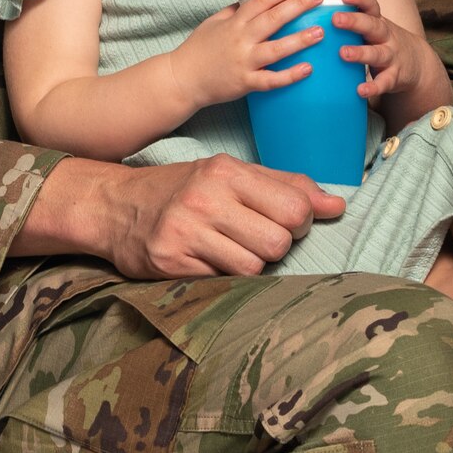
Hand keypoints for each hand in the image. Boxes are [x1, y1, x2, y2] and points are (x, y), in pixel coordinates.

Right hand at [27, 154, 347, 279]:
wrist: (114, 206)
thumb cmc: (182, 189)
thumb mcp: (230, 174)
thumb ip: (285, 186)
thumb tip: (338, 206)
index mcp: (226, 170)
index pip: (295, 206)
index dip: (298, 221)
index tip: (281, 221)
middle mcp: (205, 197)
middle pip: (279, 242)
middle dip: (274, 247)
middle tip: (252, 238)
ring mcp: (186, 231)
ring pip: (254, 267)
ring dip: (248, 265)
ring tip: (225, 249)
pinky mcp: (171, 262)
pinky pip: (223, 282)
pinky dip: (222, 277)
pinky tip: (205, 261)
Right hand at [170, 0, 326, 112]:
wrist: (182, 79)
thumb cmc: (198, 49)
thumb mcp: (212, 23)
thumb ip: (233, 11)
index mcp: (234, 23)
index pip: (261, 1)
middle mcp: (240, 40)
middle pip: (272, 19)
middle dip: (297, 6)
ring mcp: (244, 61)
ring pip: (276, 49)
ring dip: (300, 40)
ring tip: (320, 32)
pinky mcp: (246, 83)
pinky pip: (271, 80)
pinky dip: (290, 75)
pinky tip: (308, 69)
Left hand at [333, 0, 440, 102]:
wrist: (417, 63)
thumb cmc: (382, 40)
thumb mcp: (372, 26)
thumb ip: (350, 19)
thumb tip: (311, 9)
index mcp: (377, 21)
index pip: (370, 5)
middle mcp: (385, 36)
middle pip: (372, 26)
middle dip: (354, 22)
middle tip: (336, 19)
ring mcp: (391, 56)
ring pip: (377, 53)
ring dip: (361, 53)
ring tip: (344, 53)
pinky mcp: (394, 77)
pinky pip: (384, 82)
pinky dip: (373, 87)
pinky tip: (361, 90)